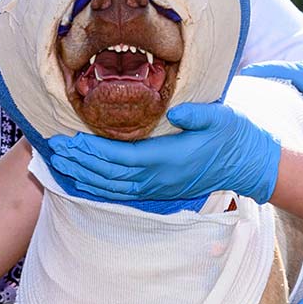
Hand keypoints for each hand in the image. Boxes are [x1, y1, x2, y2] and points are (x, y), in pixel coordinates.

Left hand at [46, 103, 282, 204]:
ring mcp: (158, 187)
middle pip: (109, 174)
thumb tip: (174, 110)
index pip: (121, 157)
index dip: (94, 151)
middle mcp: (158, 178)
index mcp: (168, 159)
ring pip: (112, 188)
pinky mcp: (159, 190)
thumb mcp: (220, 117)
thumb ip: (196, 114)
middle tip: (54, 150)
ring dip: (85, 176)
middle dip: (80, 163)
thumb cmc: (234, 137)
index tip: (72, 140)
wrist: (248, 164)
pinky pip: (122, 193)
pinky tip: (84, 180)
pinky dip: (99, 187)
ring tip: (62, 165)